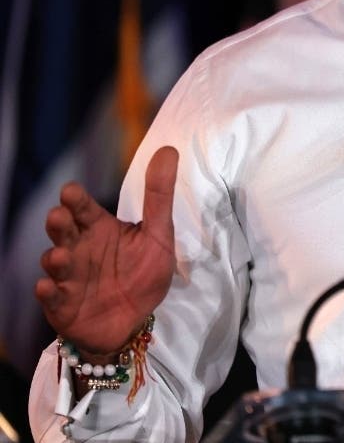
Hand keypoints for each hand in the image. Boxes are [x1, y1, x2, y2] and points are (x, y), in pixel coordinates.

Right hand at [35, 145, 177, 355]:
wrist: (132, 321)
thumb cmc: (142, 272)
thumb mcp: (158, 234)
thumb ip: (160, 195)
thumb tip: (168, 149)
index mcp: (99, 229)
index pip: (84, 208)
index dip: (77, 200)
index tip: (71, 190)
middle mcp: (79, 248)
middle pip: (63, 231)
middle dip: (59, 223)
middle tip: (59, 215)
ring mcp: (68, 276)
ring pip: (56, 262)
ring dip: (55, 258)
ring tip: (59, 256)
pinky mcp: (62, 304)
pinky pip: (52, 296)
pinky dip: (49, 292)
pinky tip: (48, 287)